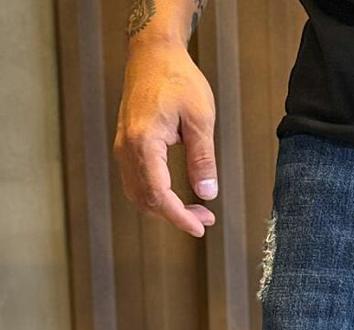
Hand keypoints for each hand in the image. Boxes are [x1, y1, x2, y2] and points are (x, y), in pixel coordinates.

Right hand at [114, 38, 217, 236]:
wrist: (153, 54)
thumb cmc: (177, 79)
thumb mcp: (200, 119)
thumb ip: (202, 159)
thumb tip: (207, 193)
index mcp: (143, 143)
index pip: (158, 195)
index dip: (179, 217)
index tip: (200, 228)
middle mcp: (127, 148)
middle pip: (146, 200)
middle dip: (176, 216)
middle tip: (206, 217)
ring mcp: (122, 147)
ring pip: (138, 195)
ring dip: (165, 209)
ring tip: (196, 210)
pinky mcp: (126, 146)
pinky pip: (136, 182)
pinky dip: (156, 196)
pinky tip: (177, 196)